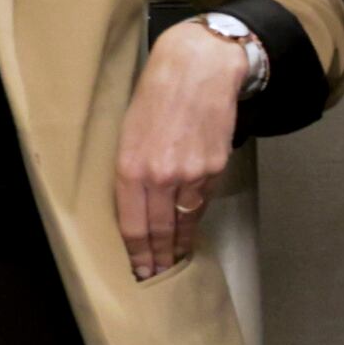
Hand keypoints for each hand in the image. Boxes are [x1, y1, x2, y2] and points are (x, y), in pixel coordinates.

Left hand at [116, 18, 247, 281]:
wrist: (197, 68)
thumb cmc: (155, 94)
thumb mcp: (128, 132)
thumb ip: (131, 172)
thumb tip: (137, 205)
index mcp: (130, 167)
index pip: (133, 226)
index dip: (138, 254)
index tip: (140, 271)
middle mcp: (160, 176)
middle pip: (160, 231)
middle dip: (159, 258)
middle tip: (156, 276)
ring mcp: (191, 174)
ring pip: (185, 220)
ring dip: (180, 243)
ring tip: (175, 259)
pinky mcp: (215, 167)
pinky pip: (202, 200)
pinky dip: (195, 216)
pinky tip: (191, 226)